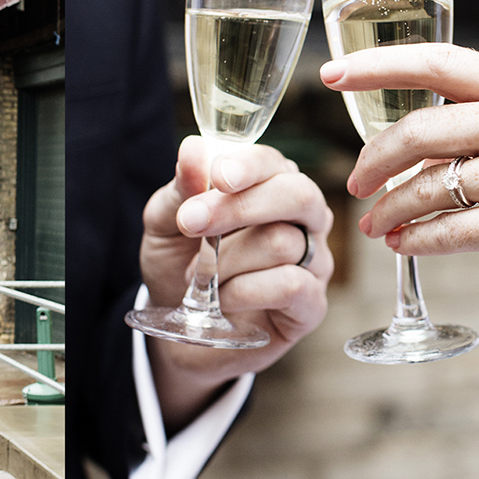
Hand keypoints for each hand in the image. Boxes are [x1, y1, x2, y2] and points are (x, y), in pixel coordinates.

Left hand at [139, 137, 333, 426]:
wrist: (178, 328)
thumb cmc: (179, 264)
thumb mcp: (165, 223)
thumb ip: (181, 188)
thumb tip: (194, 150)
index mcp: (270, 185)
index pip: (273, 162)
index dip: (247, 166)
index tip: (219, 176)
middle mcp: (302, 218)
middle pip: (298, 195)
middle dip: (240, 207)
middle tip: (192, 224)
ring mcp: (314, 261)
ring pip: (284, 243)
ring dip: (227, 261)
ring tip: (198, 277)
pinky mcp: (312, 304)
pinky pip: (291, 285)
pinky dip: (245, 291)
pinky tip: (221, 299)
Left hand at [321, 44, 478, 316]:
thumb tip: (395, 138)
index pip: (438, 62)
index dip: (377, 67)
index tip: (330, 74)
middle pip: (420, 130)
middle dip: (372, 160)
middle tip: (353, 185)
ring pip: (426, 187)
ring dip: (388, 211)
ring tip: (375, 227)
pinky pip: (444, 231)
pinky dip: (414, 241)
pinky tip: (403, 246)